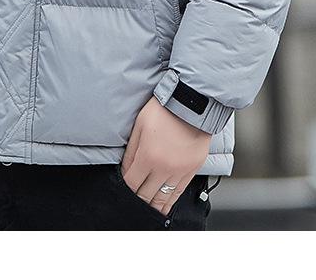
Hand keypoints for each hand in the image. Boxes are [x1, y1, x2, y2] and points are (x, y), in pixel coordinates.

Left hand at [121, 96, 210, 215]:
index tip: (122, 190)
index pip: (132, 183)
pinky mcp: (192, 169)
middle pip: (147, 194)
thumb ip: (132, 150)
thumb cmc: (164, 110)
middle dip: (138, 200)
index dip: (125, 188)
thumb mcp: (140, 126)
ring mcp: (180, 170)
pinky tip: (165, 205)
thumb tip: (126, 169)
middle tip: (132, 205)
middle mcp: (164, 167)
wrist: (191, 104)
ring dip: (154, 206)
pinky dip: (171, 200)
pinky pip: (180, 191)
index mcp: (148, 156)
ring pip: (164, 197)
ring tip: (148, 211)